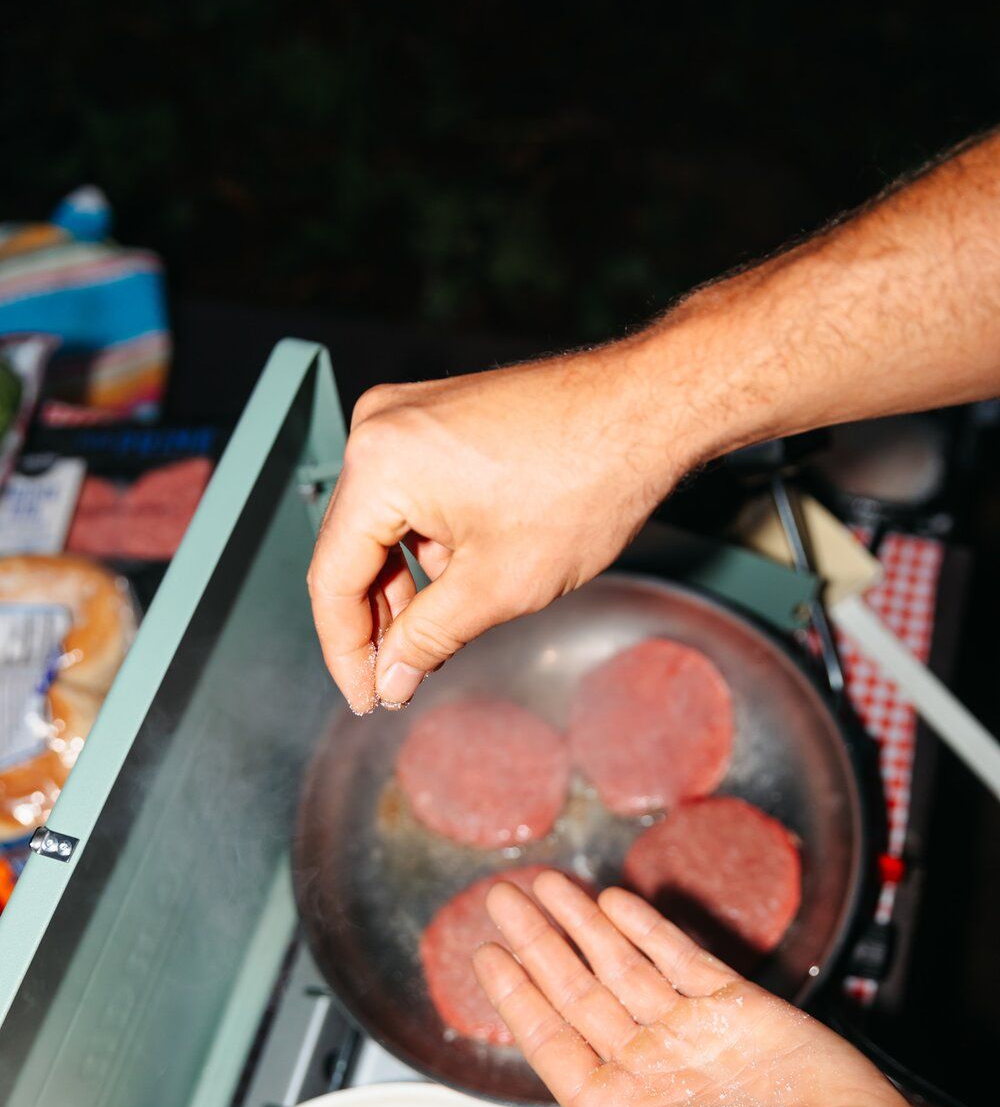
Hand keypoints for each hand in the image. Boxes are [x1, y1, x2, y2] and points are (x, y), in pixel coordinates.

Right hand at [307, 339, 697, 713]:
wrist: (645, 410)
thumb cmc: (587, 481)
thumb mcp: (498, 585)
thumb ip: (428, 639)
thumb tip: (390, 679)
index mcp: (379, 466)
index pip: (332, 578)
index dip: (346, 651)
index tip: (367, 696)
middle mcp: (377, 430)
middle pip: (350, 549)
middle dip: (376, 623)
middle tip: (397, 683)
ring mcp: (407, 418)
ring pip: (381, 526)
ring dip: (403, 589)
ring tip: (431, 645)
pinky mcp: (435, 419)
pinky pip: (406, 497)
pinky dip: (425, 548)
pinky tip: (454, 589)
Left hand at [472, 873, 936, 1106]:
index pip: (552, 1044)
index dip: (515, 998)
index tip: (486, 956)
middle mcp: (652, 1071)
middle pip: (576, 992)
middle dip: (536, 944)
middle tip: (499, 899)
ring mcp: (695, 1035)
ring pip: (621, 965)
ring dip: (580, 924)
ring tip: (541, 885)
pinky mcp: (742, 1008)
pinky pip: (680, 957)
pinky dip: (645, 927)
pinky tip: (612, 903)